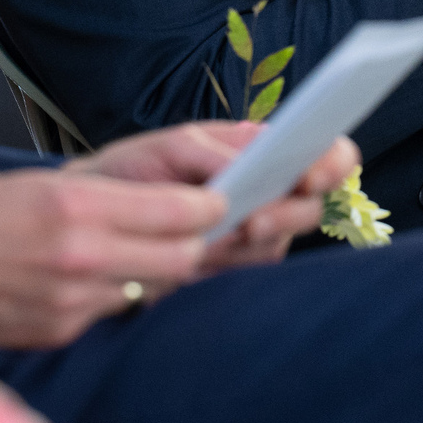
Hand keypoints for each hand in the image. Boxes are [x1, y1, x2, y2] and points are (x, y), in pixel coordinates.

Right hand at [0, 168, 225, 349]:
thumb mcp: (47, 184)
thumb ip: (116, 198)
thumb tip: (184, 209)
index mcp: (76, 207)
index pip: (180, 214)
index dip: (210, 207)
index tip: (218, 200)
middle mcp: (79, 256)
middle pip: (181, 258)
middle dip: (196, 242)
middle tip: (196, 227)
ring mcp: (69, 300)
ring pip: (151, 286)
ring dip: (156, 269)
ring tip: (138, 247)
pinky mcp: (59, 330)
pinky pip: (112, 309)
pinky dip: (115, 292)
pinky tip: (92, 276)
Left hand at [75, 127, 360, 274]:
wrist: (89, 215)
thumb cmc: (134, 170)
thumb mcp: (169, 147)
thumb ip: (212, 153)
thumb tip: (247, 166)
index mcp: (266, 152)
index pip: (328, 154)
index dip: (332, 163)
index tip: (310, 175)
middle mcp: (271, 193)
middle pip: (311, 209)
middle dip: (287, 215)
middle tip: (253, 221)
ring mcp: (254, 234)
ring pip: (277, 246)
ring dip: (248, 245)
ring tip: (212, 241)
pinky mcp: (229, 270)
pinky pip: (244, 275)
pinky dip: (223, 268)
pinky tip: (196, 260)